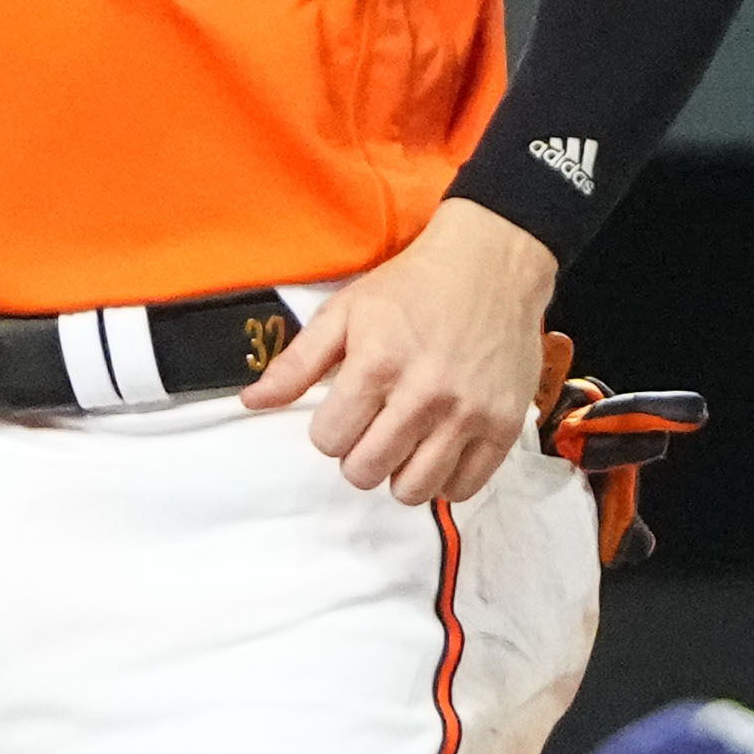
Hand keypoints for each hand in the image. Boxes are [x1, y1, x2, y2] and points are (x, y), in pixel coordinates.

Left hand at [246, 195, 554, 505]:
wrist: (492, 263)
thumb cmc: (412, 287)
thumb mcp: (344, 312)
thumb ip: (297, 363)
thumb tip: (250, 404)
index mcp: (377, 364)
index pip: (328, 441)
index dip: (330, 427)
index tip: (349, 406)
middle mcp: (424, 396)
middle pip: (365, 472)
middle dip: (359, 454)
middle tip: (375, 425)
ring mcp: (468, 415)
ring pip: (412, 491)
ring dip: (399, 472)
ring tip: (406, 440)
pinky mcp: (504, 427)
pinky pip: (462, 489)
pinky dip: (445, 479)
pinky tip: (440, 448)